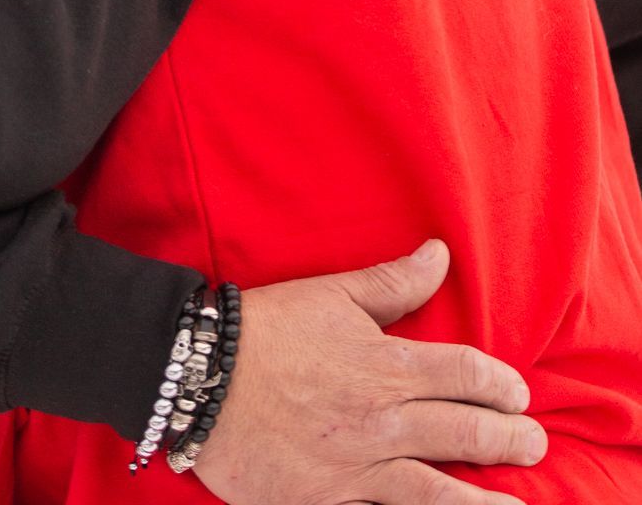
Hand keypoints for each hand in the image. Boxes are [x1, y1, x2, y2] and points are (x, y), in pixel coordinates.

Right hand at [194, 241, 543, 504]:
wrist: (201, 378)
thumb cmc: (267, 330)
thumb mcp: (333, 293)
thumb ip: (393, 282)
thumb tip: (440, 254)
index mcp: (387, 365)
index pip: (467, 374)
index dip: (501, 384)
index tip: (517, 392)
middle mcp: (384, 421)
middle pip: (466, 431)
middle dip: (509, 437)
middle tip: (533, 441)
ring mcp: (361, 469)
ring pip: (442, 492)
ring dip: (488, 500)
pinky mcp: (333, 502)